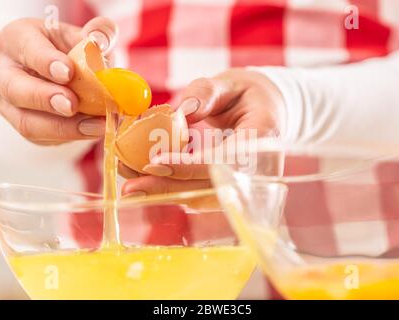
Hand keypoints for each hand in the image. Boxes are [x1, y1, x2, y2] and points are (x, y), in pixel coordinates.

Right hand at [0, 17, 117, 144]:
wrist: (69, 77)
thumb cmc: (73, 52)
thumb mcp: (86, 38)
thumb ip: (98, 34)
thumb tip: (100, 39)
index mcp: (18, 39)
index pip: (27, 48)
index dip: (46, 61)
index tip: (68, 72)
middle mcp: (5, 72)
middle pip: (15, 89)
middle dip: (46, 99)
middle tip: (73, 105)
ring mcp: (11, 103)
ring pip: (26, 121)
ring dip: (63, 127)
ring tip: (95, 126)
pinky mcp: (25, 125)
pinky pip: (43, 138)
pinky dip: (70, 136)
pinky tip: (93, 131)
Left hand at [121, 68, 284, 195]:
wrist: (267, 113)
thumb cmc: (248, 95)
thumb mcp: (230, 83)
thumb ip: (207, 92)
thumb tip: (181, 112)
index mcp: (262, 138)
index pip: (224, 160)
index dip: (189, 166)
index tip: (155, 162)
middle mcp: (257, 169)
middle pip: (211, 187)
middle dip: (169, 187)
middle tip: (131, 186)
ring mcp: (246, 184)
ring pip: (203, 197)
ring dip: (166, 192)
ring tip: (132, 183)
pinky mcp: (232, 189)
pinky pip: (202, 195)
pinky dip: (174, 190)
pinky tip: (148, 182)